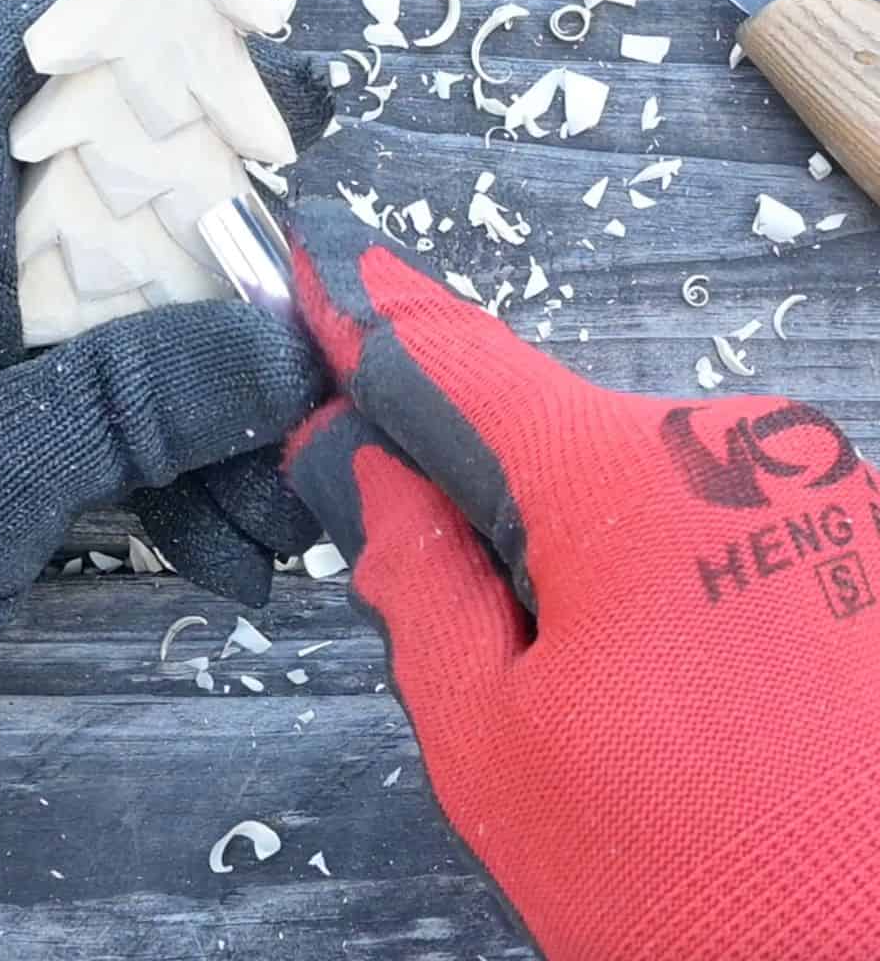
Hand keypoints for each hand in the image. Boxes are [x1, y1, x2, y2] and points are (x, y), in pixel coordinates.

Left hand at [0, 0, 325, 820]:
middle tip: (335, 367)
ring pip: (133, 330)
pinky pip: (104, 411)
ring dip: (222, 422)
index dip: (165, 55)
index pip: (39, 59)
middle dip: (241, 303)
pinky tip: (234, 557)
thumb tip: (297, 341)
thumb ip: (142, 395)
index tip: (289, 104)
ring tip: (294, 520)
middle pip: (128, 217)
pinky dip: (171, 475)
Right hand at [283, 201, 879, 960]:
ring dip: (578, 552)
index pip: (459, 358)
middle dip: (486, 506)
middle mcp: (740, 451)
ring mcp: (815, 491)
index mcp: (633, 482)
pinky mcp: (855, 540)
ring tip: (609, 699)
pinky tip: (685, 691)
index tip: (319, 268)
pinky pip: (708, 517)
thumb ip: (420, 584)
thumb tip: (372, 473)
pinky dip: (656, 573)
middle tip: (481, 634)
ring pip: (629, 483)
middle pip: (548, 435)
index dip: (370, 317)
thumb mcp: (497, 745)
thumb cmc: (694, 878)